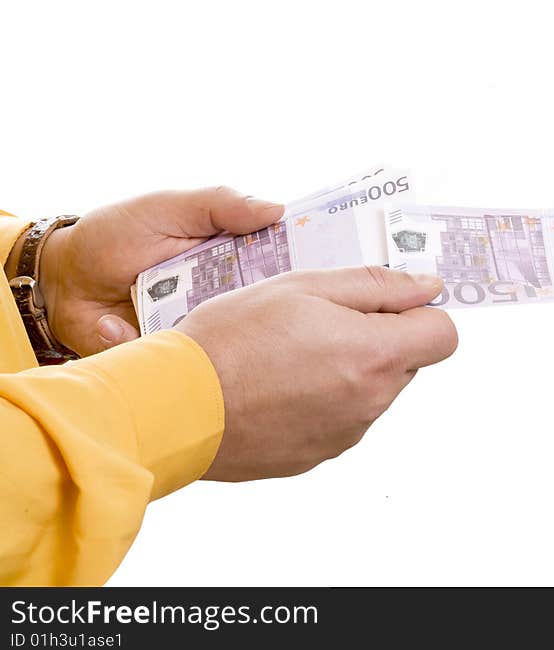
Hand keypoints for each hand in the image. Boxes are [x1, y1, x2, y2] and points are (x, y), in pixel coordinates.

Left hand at [39, 187, 283, 355]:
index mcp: (227, 259)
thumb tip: (276, 209)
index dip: (295, 268)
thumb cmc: (115, 236)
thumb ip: (218, 205)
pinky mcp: (169, 353)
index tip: (313, 270)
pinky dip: (143, 342)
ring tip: (168, 315)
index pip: (274, 265)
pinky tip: (112, 323)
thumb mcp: (167, 208)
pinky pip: (175, 360)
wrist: (60, 281)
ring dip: (202, 334)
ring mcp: (195, 326)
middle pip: (258, 310)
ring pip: (222, 340)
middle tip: (230, 300)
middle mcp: (220, 296)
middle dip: (258, 312)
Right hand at [174, 266, 457, 481]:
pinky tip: (280, 386)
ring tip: (290, 355)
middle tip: (320, 323)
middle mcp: (370, 401)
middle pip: (406, 362)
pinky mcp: (320, 454)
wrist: (174, 407)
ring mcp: (346, 433)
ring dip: (349, 369)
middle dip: (378, 338)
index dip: (421, 314)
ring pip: (372, 390)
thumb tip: (429, 288)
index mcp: (374, 355)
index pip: (443, 336)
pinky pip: (342, 417)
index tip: (388, 306)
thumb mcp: (302, 287)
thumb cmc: (232, 337)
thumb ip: (376, 285)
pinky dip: (324, 399)